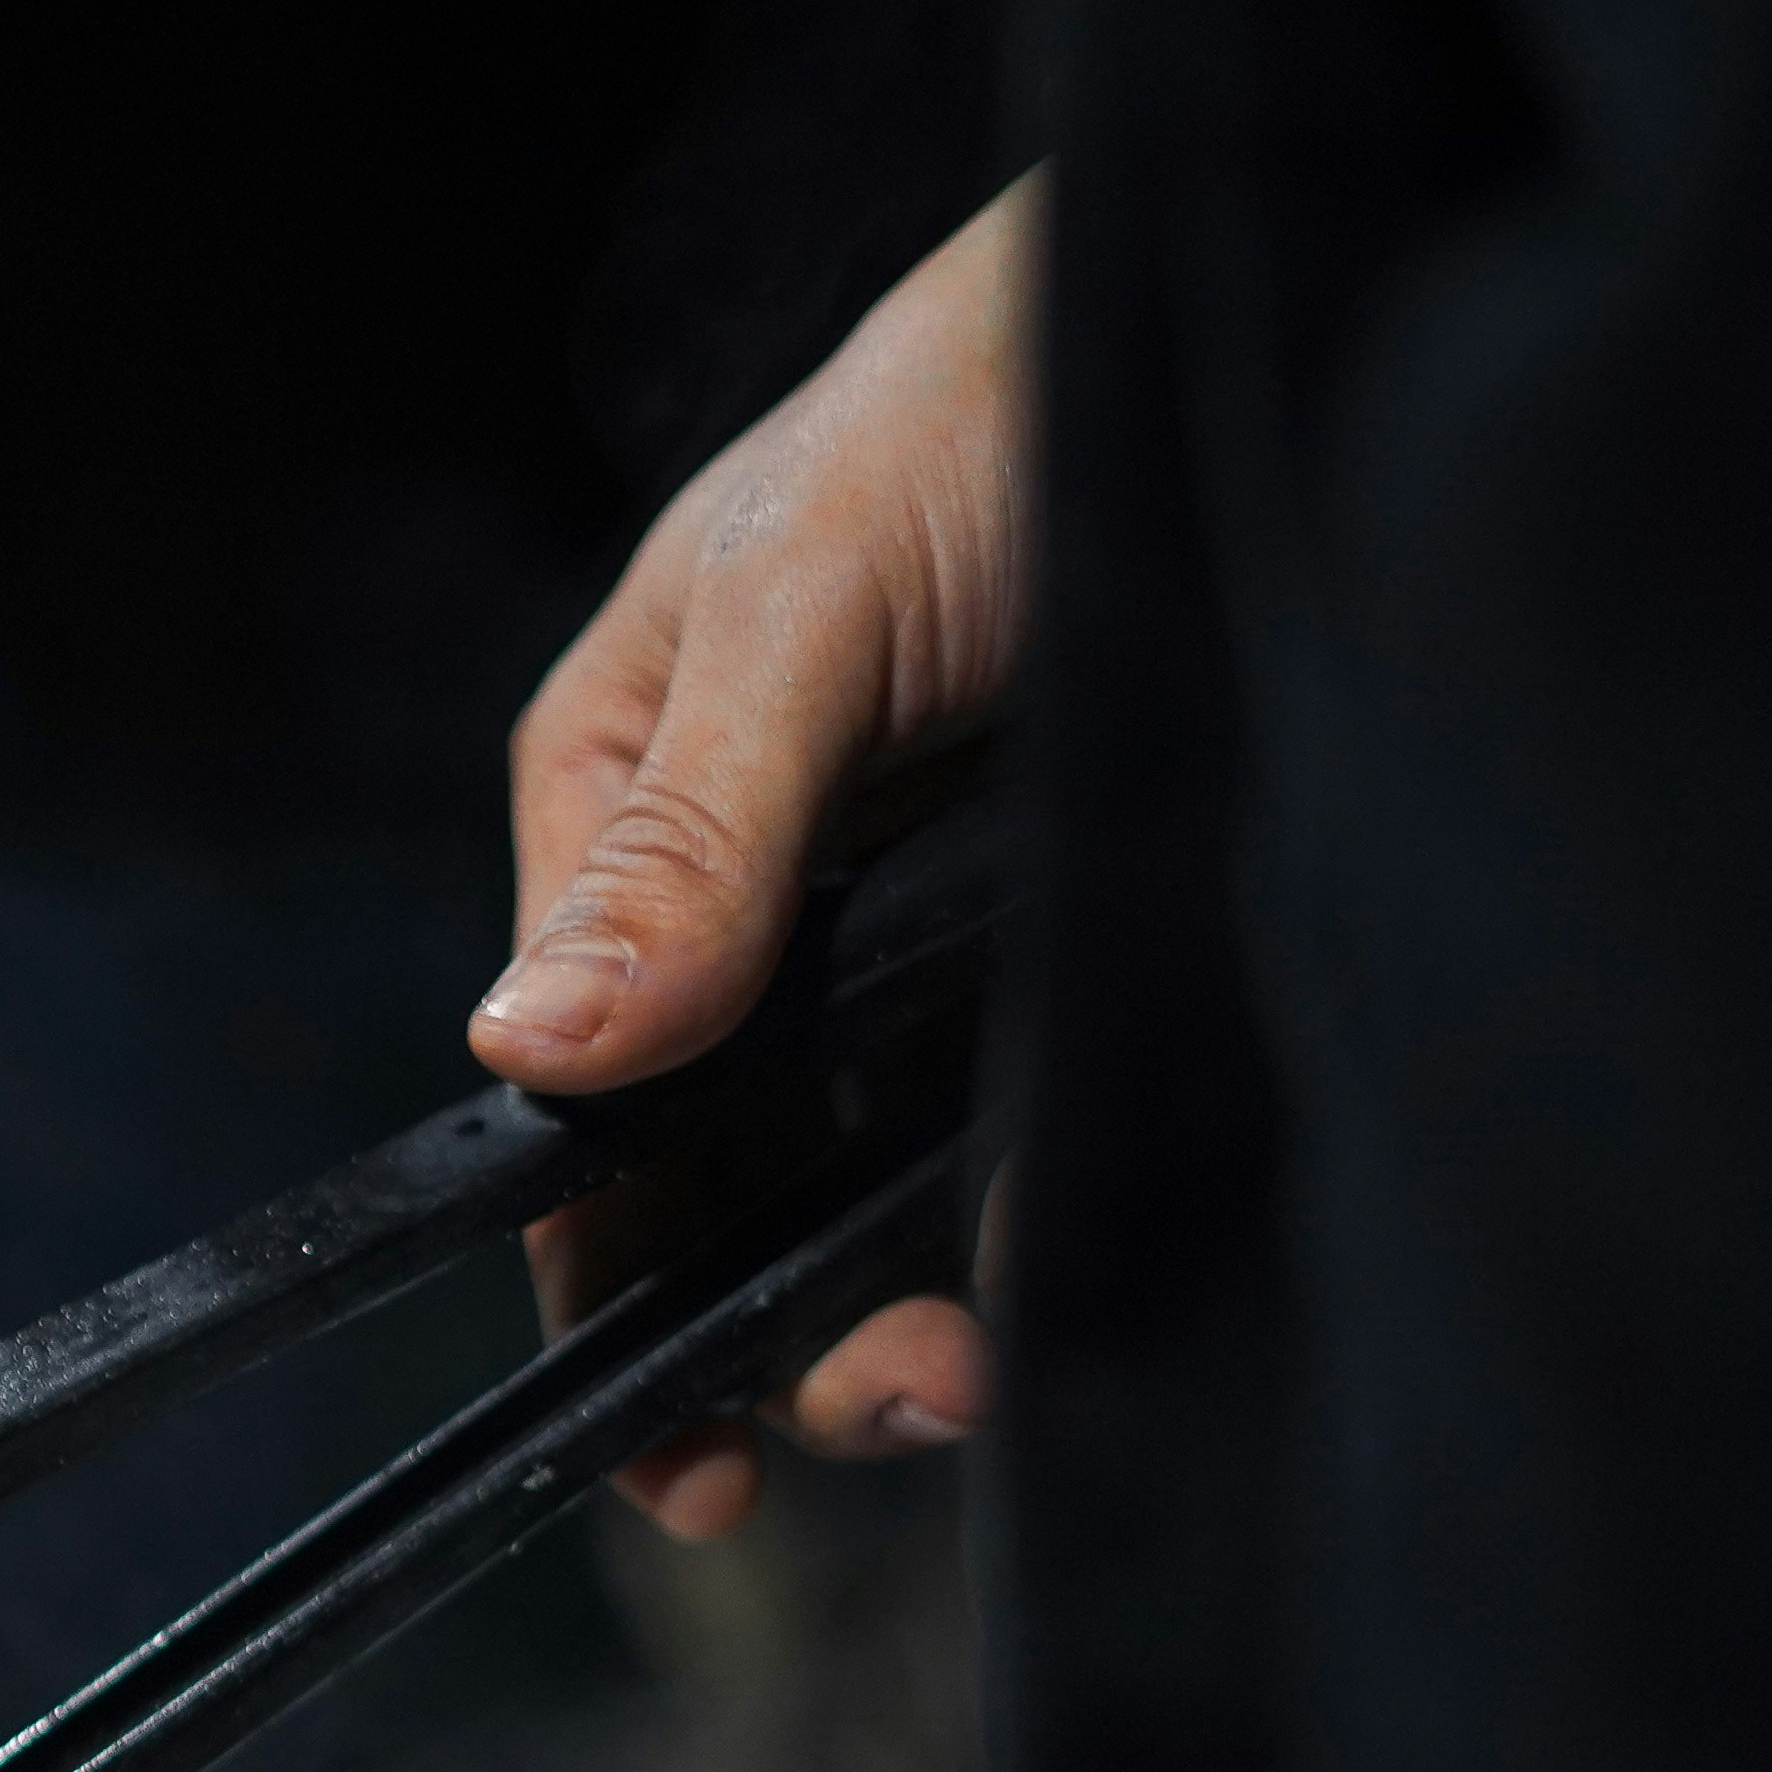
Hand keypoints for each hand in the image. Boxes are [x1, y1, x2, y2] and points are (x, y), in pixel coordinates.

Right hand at [477, 173, 1041, 1540]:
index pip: (582, 1118)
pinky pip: (1033, 1140)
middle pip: (727, 1198)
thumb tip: (528, 1052)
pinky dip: (1044, 1223)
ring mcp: (916, 960)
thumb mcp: (801, 606)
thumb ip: (683, 834)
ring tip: (985, 1358)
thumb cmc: (978, 404)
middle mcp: (758, 920)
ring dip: (918, 1311)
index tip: (684, 1453)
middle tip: (907, 1393)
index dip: (612, 1304)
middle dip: (794, 1334)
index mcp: (629, 823)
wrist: (1243, 318)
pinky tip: (1069, 1260)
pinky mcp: (1067, 963)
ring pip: (880, 1200)